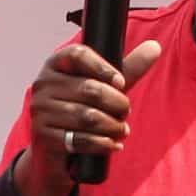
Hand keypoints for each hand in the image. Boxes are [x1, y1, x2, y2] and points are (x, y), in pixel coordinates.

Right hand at [13, 38, 163, 195]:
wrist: (54, 148)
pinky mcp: (44, 136)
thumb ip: (127, 69)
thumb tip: (154, 47)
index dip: (103, 67)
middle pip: (88, 88)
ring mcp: (40, 111)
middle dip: (116, 103)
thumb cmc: (80, 110)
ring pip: (87, 117)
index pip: (77, 54)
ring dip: (112, 126)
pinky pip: (80, 139)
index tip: (121, 82)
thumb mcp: (103, 87)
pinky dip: (102, 143)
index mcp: (55, 65)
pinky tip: (113, 144)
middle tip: (126, 111)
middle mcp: (43, 85)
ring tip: (122, 130)